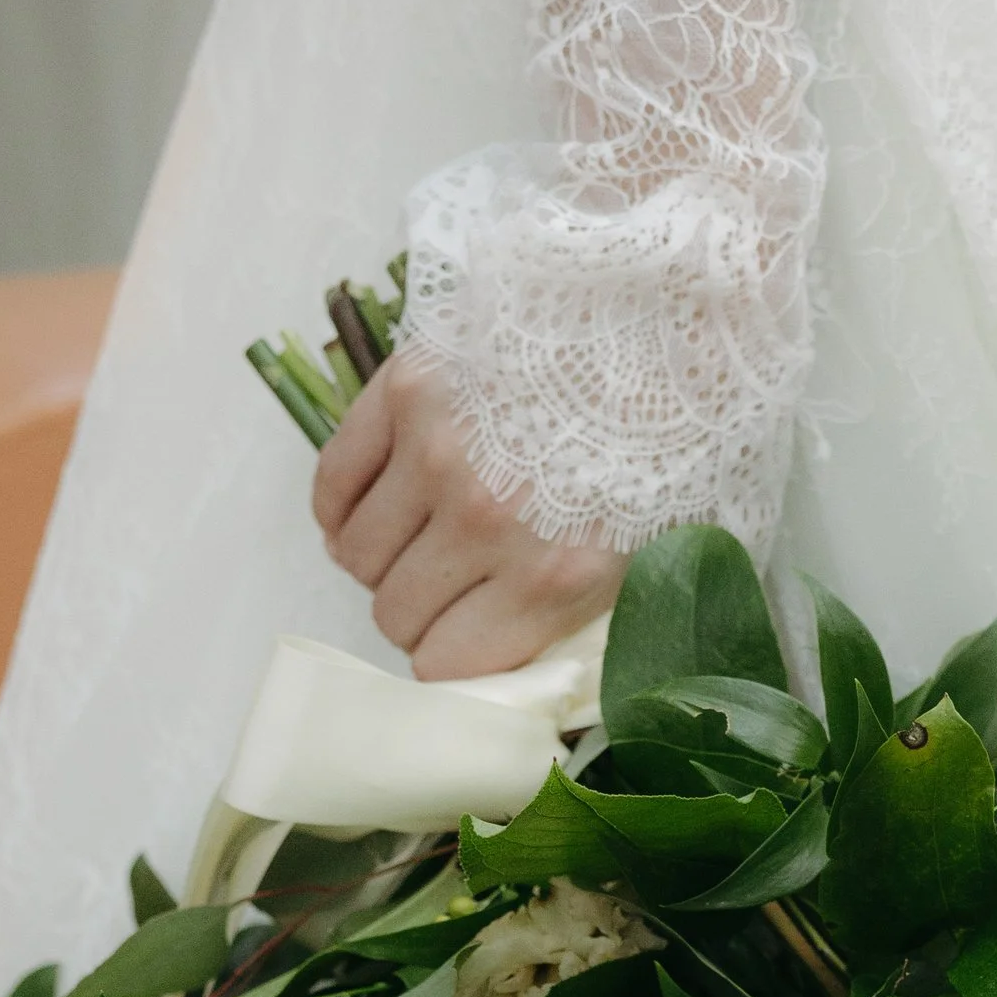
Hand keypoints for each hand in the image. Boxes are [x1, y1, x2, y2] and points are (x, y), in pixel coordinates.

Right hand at [312, 348, 626, 677]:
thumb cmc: (659, 448)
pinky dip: (341, 505)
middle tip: (449, 577)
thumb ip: (559, 614)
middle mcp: (485, 520)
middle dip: (417, 607)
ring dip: (380, 557)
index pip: (441, 665)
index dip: (447, 651)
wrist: (665, 331)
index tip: (463, 630)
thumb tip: (482, 657)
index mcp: (550, 576)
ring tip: (418, 531)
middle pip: (394, 614)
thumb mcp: (635, 556)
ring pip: (355, 554)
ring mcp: (438, 452)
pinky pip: (332, 482)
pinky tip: (378, 498)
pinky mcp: (406, 390)